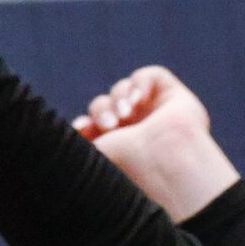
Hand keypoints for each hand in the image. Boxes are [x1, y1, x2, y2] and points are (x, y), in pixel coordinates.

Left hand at [76, 65, 239, 221]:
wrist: (162, 168)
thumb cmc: (126, 169)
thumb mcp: (93, 158)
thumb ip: (77, 144)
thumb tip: (69, 131)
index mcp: (119, 153)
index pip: (93, 129)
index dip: (85, 124)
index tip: (82, 129)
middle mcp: (137, 135)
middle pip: (104, 106)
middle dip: (102, 111)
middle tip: (110, 126)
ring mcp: (157, 117)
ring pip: (123, 89)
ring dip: (119, 98)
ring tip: (125, 114)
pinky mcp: (175, 100)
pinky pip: (151, 76)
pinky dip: (140, 82)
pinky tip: (138, 98)